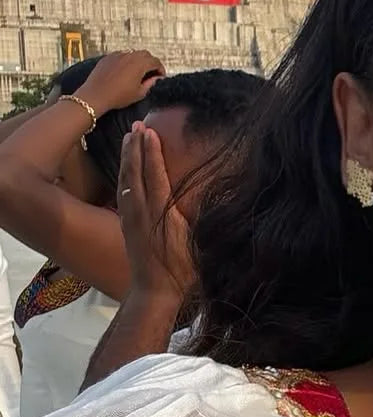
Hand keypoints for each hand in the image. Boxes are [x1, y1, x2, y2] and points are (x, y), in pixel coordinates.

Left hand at [79, 51, 163, 113]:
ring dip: (138, 60)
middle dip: (150, 62)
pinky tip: (124, 70)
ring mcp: (118, 55)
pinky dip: (126, 60)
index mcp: (140, 64)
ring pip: (133, 53)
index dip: (161, 69)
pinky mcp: (108, 57)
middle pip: (145, 54)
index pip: (155, 61)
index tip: (161, 76)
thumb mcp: (139, 93)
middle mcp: (129, 56)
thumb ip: (150, 84)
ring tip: (138, 71)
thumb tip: (155, 78)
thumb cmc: (118, 96)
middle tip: (151, 72)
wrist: (96, 95)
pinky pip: (121, 55)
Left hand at [117, 124, 194, 302]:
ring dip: (128, 157)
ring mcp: (131, 217)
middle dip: (136, 147)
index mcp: (161, 213)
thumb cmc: (183, 271)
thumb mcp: (195, 242)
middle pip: (137, 171)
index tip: (150, 132)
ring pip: (126, 179)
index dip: (152, 152)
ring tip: (128, 137)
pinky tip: (125, 167)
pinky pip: (123, 192)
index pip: (155, 175)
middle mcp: (142, 211)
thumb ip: (194, 217)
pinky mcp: (126, 224)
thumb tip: (205, 194)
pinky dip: (124, 174)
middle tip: (137, 124)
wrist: (155, 292)